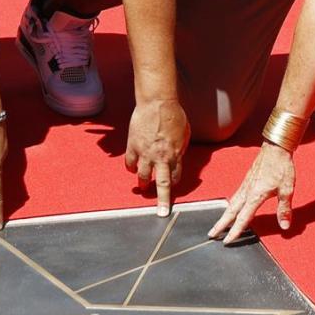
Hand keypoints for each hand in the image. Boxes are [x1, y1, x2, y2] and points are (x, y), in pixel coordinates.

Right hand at [124, 99, 189, 214]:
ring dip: (143, 183)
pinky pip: (130, 163)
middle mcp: (161, 157)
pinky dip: (131, 167)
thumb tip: (177, 155)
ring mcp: (146, 152)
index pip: (175, 177)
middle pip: (162, 184)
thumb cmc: (173, 114)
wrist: (157, 102)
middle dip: (162, 200)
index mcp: (175, 154)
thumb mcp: (184, 133)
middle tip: (161, 212)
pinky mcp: (133, 146)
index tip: (171, 186)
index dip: (174, 183)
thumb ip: (180, 147)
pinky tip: (132, 168)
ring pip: (143, 175)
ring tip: (142, 186)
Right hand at [208, 143, 295, 243]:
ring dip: (223, 215)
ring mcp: (245, 185)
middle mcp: (247, 191)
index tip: (227, 241)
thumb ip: (284, 209)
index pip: (243, 218)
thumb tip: (285, 226)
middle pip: (230, 212)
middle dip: (220, 224)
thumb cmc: (281, 167)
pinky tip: (231, 208)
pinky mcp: (247, 181)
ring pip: (231, 204)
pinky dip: (230, 206)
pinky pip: (235, 197)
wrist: (275, 148)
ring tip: (218, 224)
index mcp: (255, 195)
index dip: (235, 231)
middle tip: (211, 235)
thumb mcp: (287, 189)